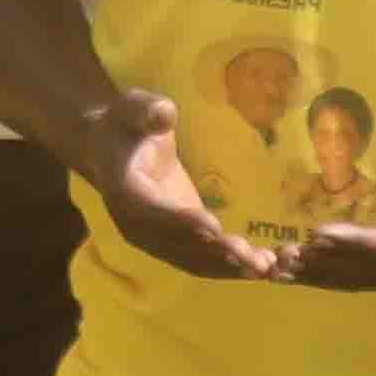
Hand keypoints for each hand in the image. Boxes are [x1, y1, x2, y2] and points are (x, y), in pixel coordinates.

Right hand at [77, 92, 281, 282]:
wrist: (109, 148)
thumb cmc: (125, 123)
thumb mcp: (131, 107)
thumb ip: (147, 110)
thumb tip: (164, 114)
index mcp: (124, 191)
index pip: (153, 211)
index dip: (182, 220)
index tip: (214, 227)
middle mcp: (136, 225)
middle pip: (177, 245)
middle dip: (217, 253)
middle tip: (254, 257)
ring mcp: (154, 239)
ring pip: (192, 260)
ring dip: (229, 267)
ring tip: (266, 267)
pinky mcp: (174, 242)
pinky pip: (200, 260)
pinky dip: (229, 267)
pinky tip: (262, 267)